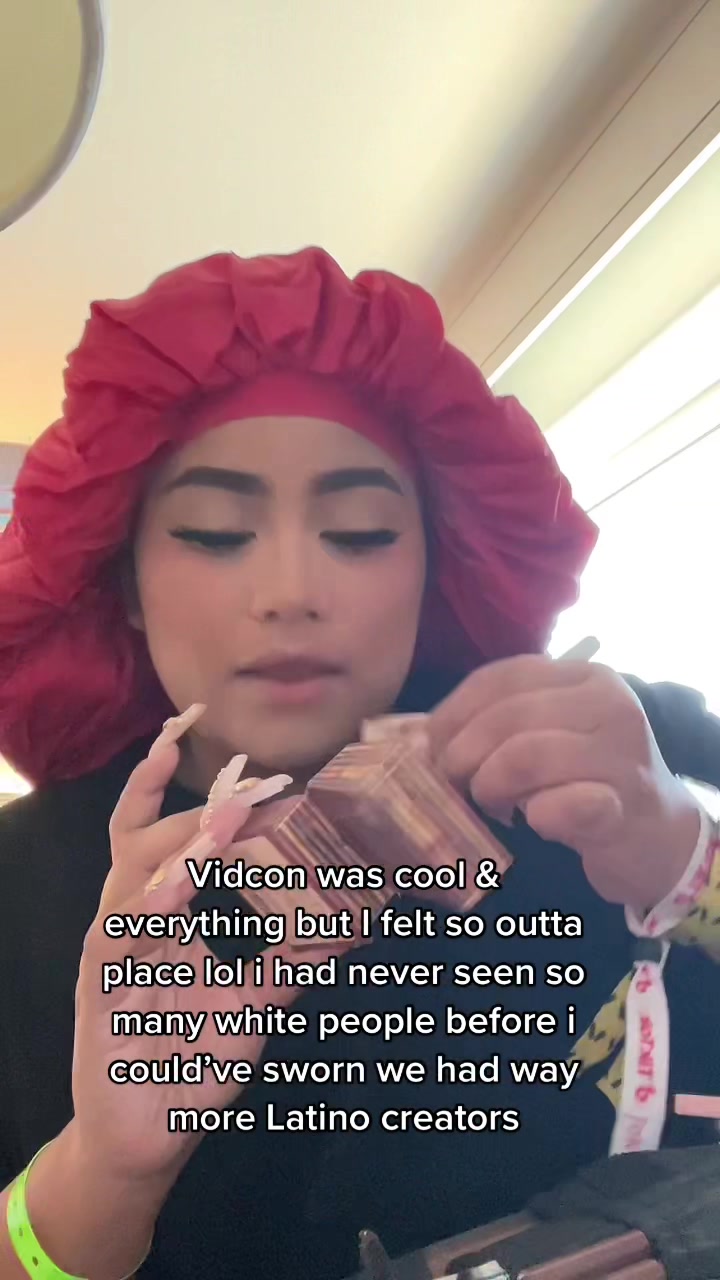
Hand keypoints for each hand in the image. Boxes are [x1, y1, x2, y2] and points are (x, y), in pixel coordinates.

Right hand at [72, 710, 349, 1187]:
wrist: (147, 1138)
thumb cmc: (194, 1064)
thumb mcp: (258, 1006)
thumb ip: (295, 962)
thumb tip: (354, 924)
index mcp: (171, 911)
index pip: (179, 834)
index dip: (208, 796)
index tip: (255, 767)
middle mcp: (139, 916)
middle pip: (151, 836)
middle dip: (200, 808)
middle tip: (253, 787)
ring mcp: (115, 945)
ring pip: (132, 873)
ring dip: (178, 845)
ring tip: (222, 821)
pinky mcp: (98, 985)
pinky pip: (116, 935)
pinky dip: (145, 908)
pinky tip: (174, 892)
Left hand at [428, 655, 701, 911]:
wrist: (655, 832)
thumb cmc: (586, 778)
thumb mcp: (549, 731)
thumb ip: (498, 722)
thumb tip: (420, 738)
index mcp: (584, 676)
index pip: (500, 677)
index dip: (453, 713)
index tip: (432, 748)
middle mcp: (610, 705)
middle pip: (507, 718)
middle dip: (463, 756)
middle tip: (457, 787)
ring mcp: (623, 755)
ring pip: (525, 756)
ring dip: (491, 787)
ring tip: (496, 806)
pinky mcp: (624, 807)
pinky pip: (557, 806)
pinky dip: (534, 817)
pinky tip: (536, 823)